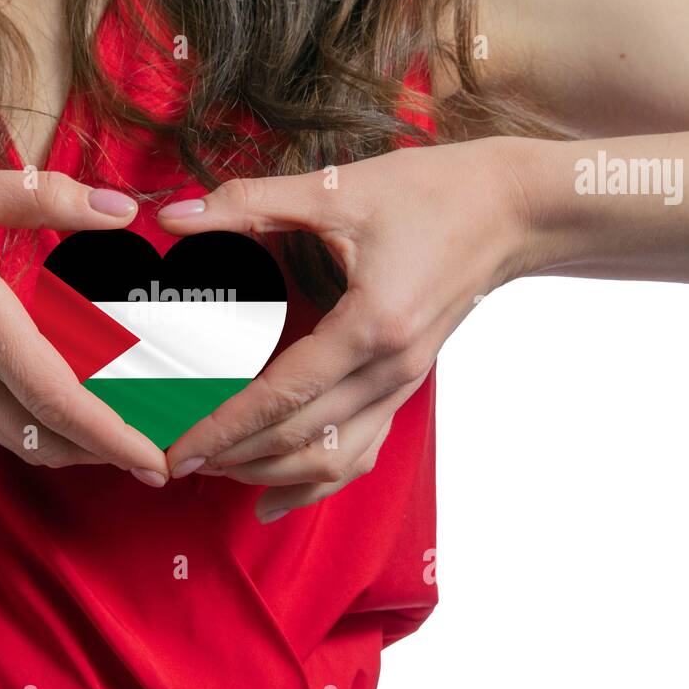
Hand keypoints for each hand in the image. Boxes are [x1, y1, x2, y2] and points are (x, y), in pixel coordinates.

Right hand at [0, 156, 168, 482]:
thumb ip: (42, 198)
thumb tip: (120, 211)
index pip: (59, 399)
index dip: (114, 437)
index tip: (158, 462)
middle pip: (49, 437)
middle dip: (110, 456)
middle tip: (164, 456)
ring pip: (22, 438)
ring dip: (78, 448)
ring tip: (127, 439)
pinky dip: (42, 429)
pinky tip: (67, 407)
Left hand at [157, 137, 538, 518]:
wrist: (512, 209)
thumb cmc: (431, 193)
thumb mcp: (336, 190)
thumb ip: (250, 202)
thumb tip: (176, 214)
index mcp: (372, 326)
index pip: (282, 395)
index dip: (224, 426)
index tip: (178, 447)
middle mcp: (391, 370)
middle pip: (302, 437)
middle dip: (234, 456)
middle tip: (176, 460)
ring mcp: (404, 385)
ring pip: (333, 458)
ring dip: (271, 472)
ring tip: (217, 470)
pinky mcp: (406, 386)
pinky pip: (360, 451)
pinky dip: (316, 481)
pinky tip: (273, 499)